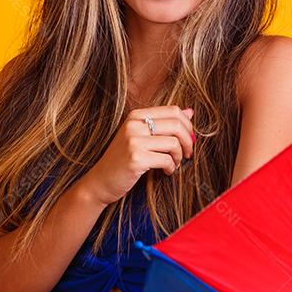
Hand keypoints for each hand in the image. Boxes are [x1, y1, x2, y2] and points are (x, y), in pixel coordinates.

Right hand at [76, 105, 194, 206]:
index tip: (189, 139)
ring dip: (178, 157)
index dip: (187, 125)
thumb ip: (164, 123)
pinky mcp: (136, 158)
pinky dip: (171, 167)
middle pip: (176, 125)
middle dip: (187, 141)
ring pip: (174, 143)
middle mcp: (134, 124)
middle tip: (187, 154)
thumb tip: (190, 112)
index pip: (173, 110)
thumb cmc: (124, 159)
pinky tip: (166, 171)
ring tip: (173, 164)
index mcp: (136, 115)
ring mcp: (133, 141)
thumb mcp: (141, 136)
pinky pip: (166, 160)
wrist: (101, 181)